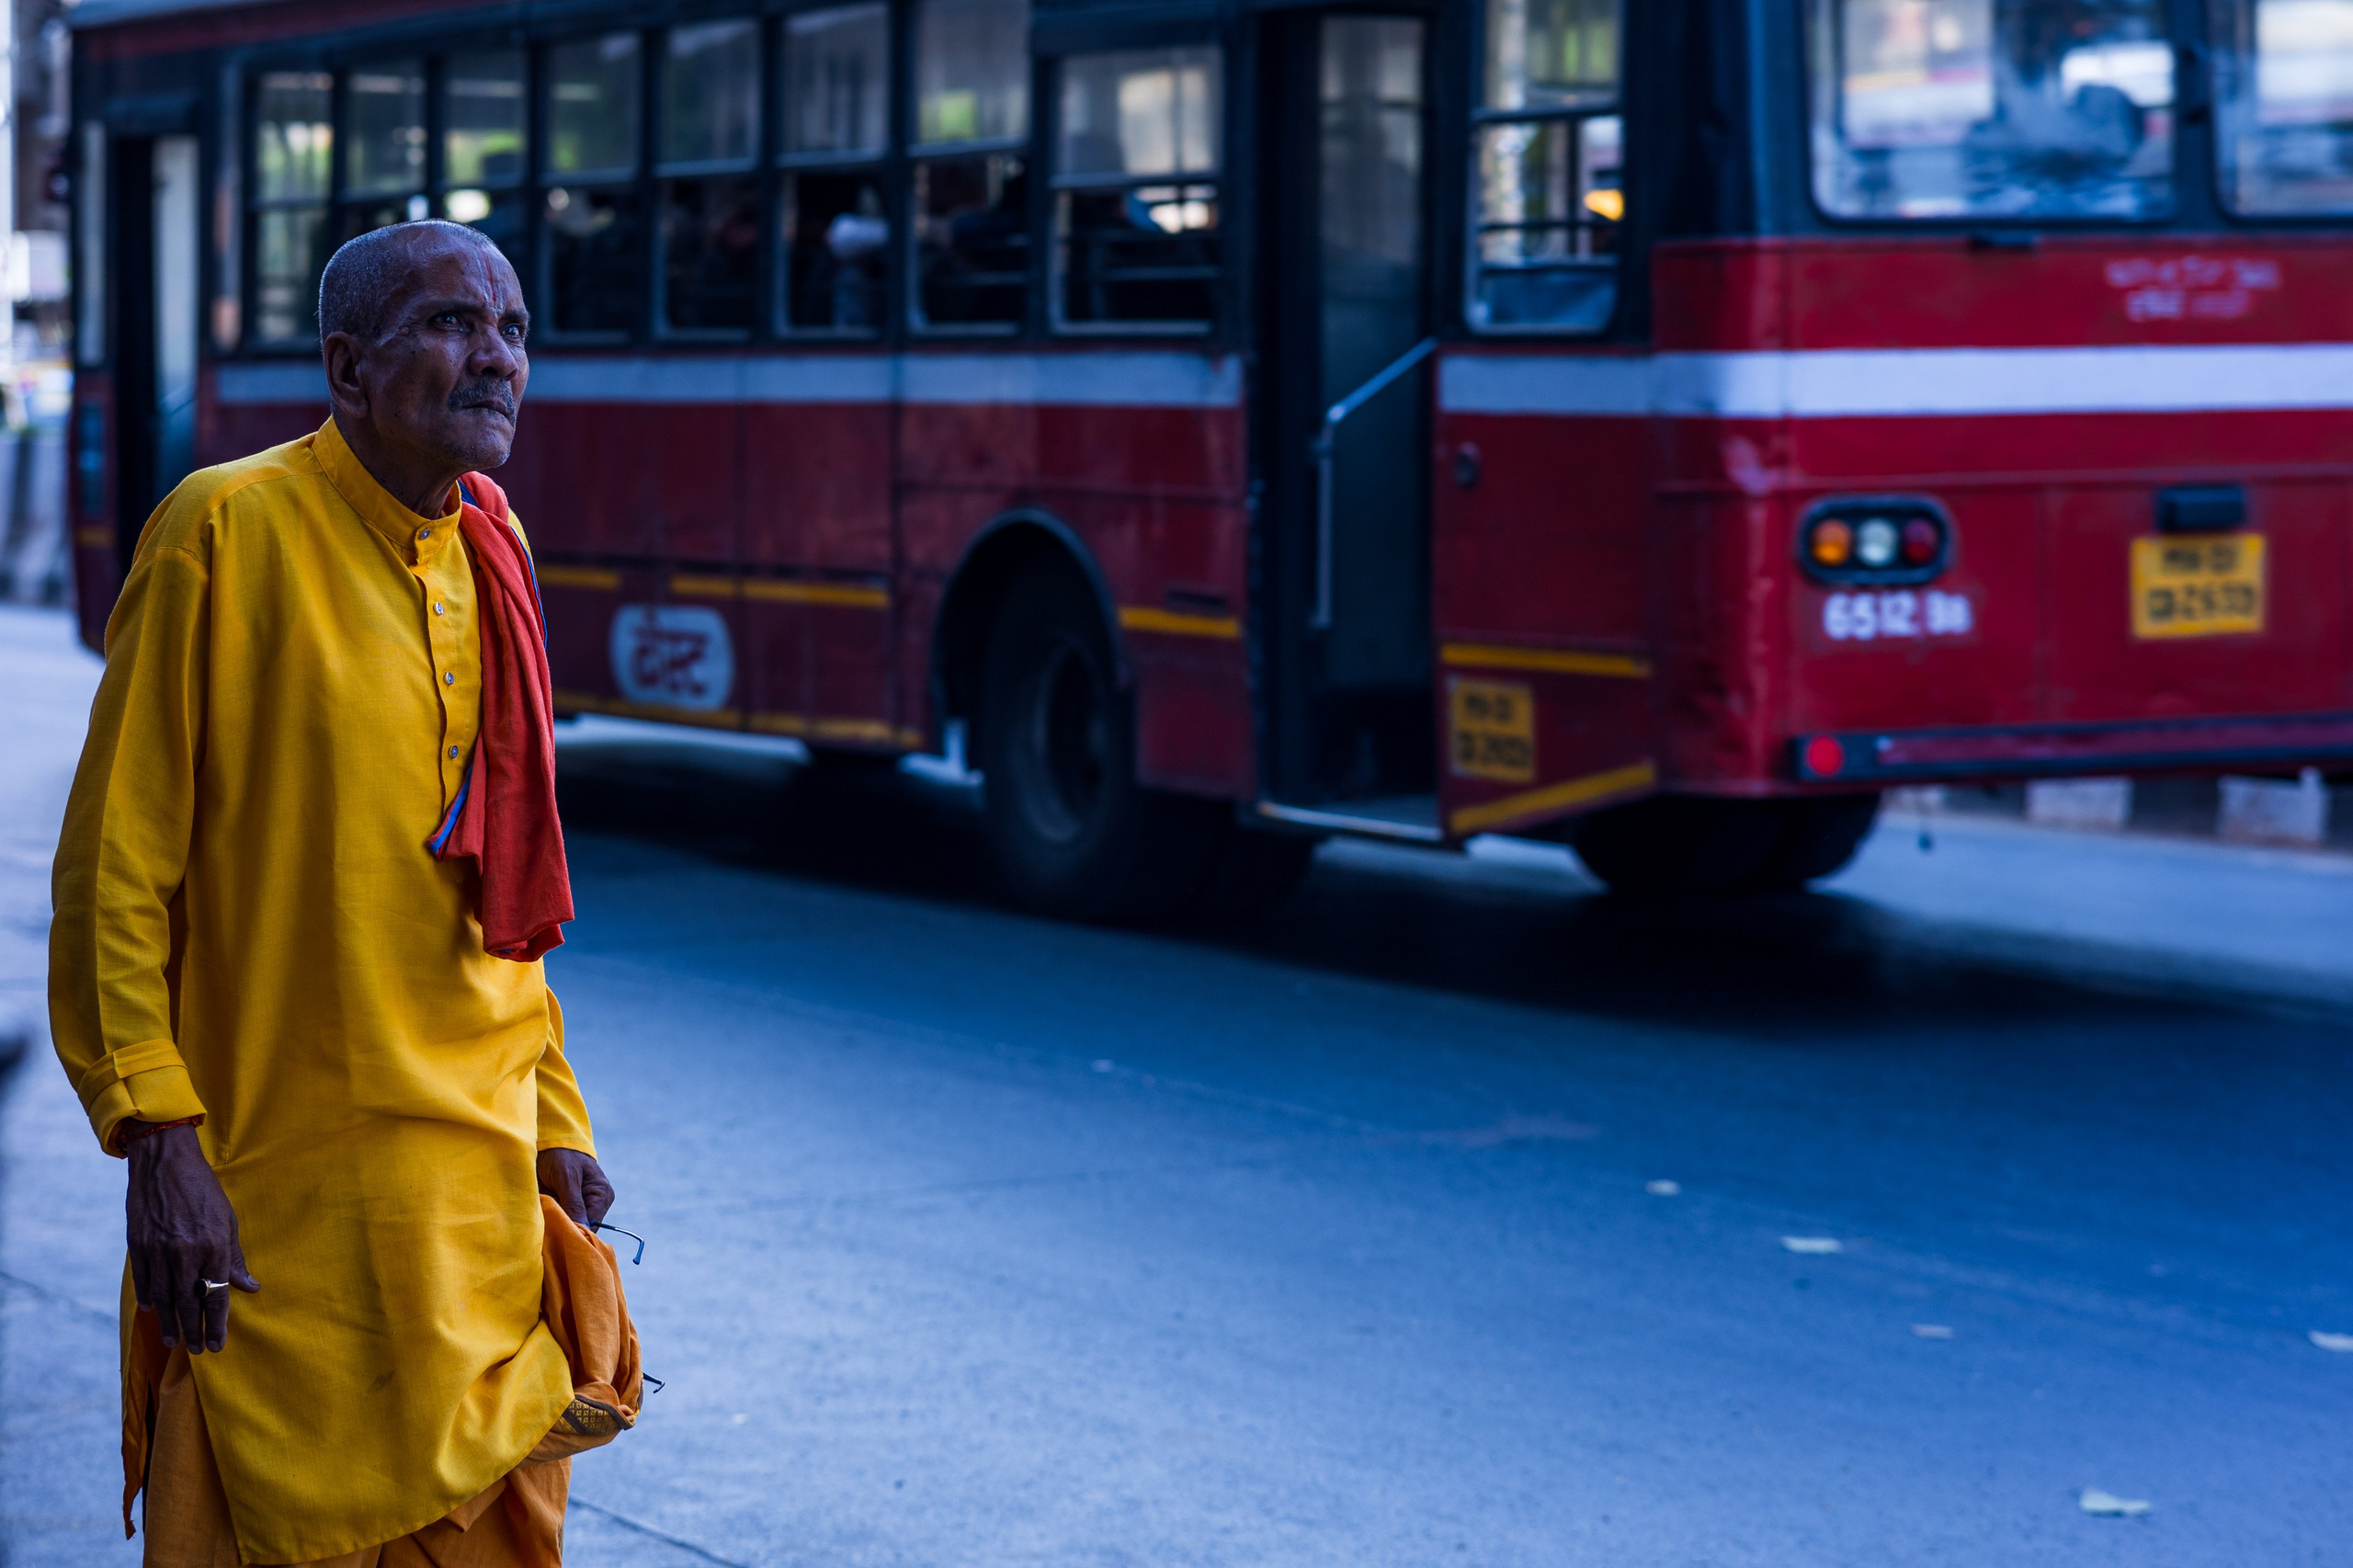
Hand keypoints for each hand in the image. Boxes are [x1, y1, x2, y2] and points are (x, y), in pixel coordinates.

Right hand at [125, 1123, 258, 1353]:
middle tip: (199, 1350)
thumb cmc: (204, 1190)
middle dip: (194, 1330)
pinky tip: (154, 1310)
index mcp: (213, 1246)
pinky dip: (149, 1297)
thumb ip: (235, 1257)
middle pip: (189, 1302)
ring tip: (174, 1341)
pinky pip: (144, 1280)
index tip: (218, 1343)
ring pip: (164, 1297)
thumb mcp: (228, 1220)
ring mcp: (158, 1251)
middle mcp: (185, 1253)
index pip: (217, 1295)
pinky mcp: (138, 1245)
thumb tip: (250, 1287)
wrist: (165, 1162)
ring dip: (170, 1322)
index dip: (218, 1322)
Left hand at [536, 1148, 614, 1228]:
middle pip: (581, 1227)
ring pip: (569, 1225)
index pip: (592, 1225)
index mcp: (602, 1195)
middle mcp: (594, 1204)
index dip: (576, 1231)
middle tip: (548, 1224)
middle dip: (565, 1227)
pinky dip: (551, 1219)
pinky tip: (543, 1215)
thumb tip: (583, 1229)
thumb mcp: (567, 1177)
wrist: (547, 1143)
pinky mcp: (565, 1206)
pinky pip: (560, 1219)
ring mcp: (579, 1206)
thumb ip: (575, 1203)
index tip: (559, 1233)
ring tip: (544, 1217)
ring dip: (556, 1223)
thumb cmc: (562, 1155)